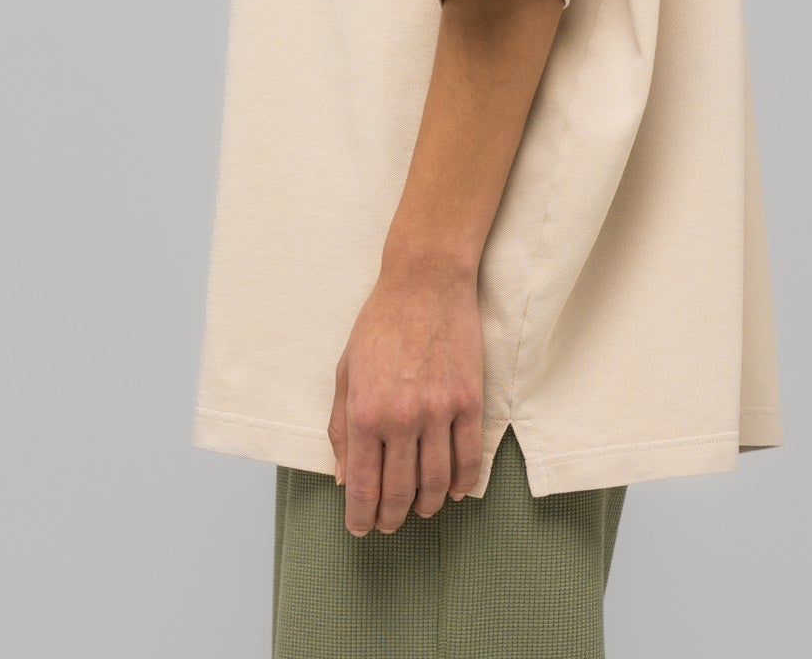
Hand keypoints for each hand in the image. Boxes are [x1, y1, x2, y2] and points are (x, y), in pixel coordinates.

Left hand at [328, 252, 483, 535]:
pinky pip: (470, 458)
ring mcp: (439, 412)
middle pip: (400, 492)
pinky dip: (465, 483)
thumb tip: (344, 477)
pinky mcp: (469, 401)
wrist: (426, 282)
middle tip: (389, 525)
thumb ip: (340, 427)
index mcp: (365, 412)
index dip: (361, 516)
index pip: (363, 485)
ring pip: (437, 482)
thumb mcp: (345, 371)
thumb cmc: (380, 323)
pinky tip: (457, 492)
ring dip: (428, 505)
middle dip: (392, 517)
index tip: (360, 528)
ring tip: (422, 510)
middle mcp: (401, 419)